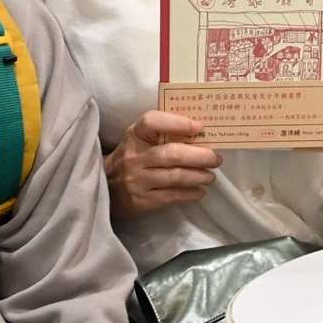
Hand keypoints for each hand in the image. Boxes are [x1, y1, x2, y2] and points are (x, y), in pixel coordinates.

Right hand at [103, 111, 219, 221]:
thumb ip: (164, 134)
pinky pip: (171, 196)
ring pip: (174, 177)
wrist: (106, 186)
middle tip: (216, 158)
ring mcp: (137, 180)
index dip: (177, 122)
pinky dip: (190, 194)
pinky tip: (200, 191)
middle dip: (199, 156)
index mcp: (135, 135)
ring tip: (211, 176)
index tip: (199, 126)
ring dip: (198, 176)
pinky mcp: (141, 200)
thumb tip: (202, 132)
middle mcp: (134, 157)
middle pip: (172, 154)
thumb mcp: (140, 140)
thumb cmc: (134, 157)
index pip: (152, 122)